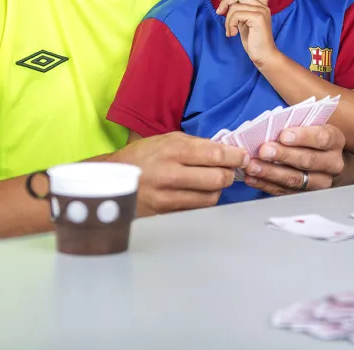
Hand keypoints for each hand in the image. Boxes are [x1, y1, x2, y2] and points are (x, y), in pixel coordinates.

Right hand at [108, 132, 247, 216]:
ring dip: (216, 189)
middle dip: (228, 174)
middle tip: (228, 170)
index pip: (215, 155)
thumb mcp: (166, 140)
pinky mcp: (165, 213)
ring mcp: (168, 197)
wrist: (111, 180)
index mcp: (173, 150)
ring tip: (211, 181)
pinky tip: (197, 193)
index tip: (242, 157)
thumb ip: (196, 144)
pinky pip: (196, 209)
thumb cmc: (141, 157)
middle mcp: (171, 174)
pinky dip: (202, 201)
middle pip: (218, 179)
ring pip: (210, 198)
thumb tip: (225, 150)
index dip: (235, 157)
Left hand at [217, 0, 277, 65]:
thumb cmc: (254, 42)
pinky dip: (230, 24)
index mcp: (261, 8)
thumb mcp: (244, 25)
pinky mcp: (258, 17)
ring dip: (227, 21)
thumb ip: (239, 14)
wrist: (263, 55)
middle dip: (226, 3)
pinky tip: (233, 33)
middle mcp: (263, 7)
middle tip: (219, 13)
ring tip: (230, 31)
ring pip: (234, 7)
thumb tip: (228, 8)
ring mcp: (261, 11)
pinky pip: (236, 14)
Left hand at [242, 124, 345, 195]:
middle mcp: (332, 163)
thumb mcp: (310, 126)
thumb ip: (295, 126)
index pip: (322, 138)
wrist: (323, 160)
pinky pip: (285, 192)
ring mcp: (321, 182)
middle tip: (263, 151)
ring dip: (271, 173)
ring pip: (296, 180)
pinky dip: (266, 185)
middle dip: (283, 155)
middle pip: (308, 160)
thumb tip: (270, 129)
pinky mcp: (306, 195)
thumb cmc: (310, 137)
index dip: (302, 137)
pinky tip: (253, 178)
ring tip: (253, 166)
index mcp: (335, 140)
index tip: (283, 135)